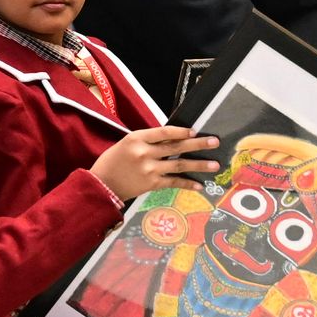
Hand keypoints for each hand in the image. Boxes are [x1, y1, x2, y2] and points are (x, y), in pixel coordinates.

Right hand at [90, 126, 218, 201]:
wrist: (101, 185)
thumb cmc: (112, 162)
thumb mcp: (126, 144)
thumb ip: (147, 141)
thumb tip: (172, 139)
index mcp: (136, 138)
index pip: (164, 132)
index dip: (181, 131)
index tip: (194, 131)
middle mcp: (144, 152)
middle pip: (176, 146)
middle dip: (198, 144)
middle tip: (214, 141)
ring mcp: (149, 169)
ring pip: (179, 164)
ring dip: (199, 164)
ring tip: (215, 164)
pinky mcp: (152, 184)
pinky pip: (174, 182)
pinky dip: (187, 184)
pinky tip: (199, 185)